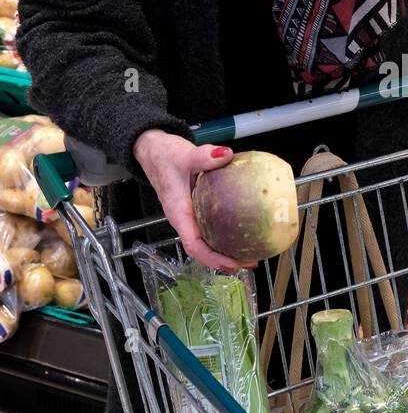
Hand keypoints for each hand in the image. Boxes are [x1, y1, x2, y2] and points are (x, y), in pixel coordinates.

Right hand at [133, 129, 252, 270]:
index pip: (194, 245)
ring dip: (226, 248)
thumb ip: (204, 156)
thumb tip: (225, 155)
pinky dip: (226, 231)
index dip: (212, 258)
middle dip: (225, 259)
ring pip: (208, 239)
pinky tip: (243, 226)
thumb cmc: (163, 155)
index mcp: (179, 212)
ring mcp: (190, 214)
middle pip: (203, 248)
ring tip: (250, 252)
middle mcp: (184, 218)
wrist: (152, 149)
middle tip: (250, 261)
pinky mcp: (197, 206)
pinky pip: (212, 224)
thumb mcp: (184, 155)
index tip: (232, 264)